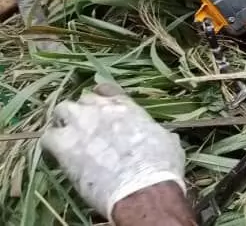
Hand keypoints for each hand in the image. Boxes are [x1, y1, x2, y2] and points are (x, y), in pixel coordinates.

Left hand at [42, 84, 185, 221]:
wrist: (142, 186)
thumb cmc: (161, 166)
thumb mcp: (168, 142)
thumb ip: (159, 133)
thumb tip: (166, 137)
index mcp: (127, 107)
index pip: (106, 89)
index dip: (100, 96)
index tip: (99, 106)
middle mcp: (102, 110)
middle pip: (82, 99)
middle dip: (83, 110)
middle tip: (84, 126)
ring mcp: (82, 125)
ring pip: (61, 110)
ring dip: (64, 121)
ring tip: (67, 136)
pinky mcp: (65, 147)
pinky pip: (47, 137)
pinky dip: (50, 143)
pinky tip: (57, 154)